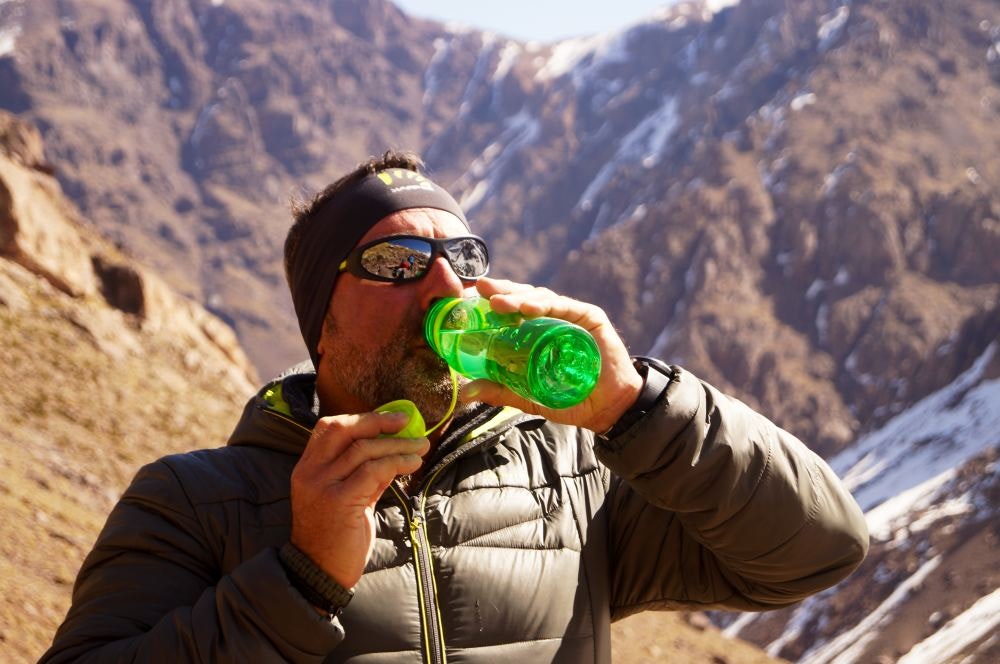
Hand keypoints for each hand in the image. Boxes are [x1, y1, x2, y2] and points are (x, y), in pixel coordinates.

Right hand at [289, 411, 428, 587]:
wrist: (320, 575)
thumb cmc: (335, 538)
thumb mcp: (348, 499)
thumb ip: (364, 475)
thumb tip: (393, 451)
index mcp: (307, 468)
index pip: (330, 427)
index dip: (363, 418)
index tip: (393, 418)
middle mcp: (310, 472)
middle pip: (345, 429)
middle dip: (380, 422)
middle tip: (408, 423)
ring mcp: (322, 485)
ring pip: (364, 449)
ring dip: (399, 445)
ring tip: (421, 446)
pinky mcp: (339, 500)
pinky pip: (374, 470)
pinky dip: (398, 462)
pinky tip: (413, 464)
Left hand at [461, 277, 643, 432]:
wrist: (607, 409)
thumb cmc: (570, 398)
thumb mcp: (529, 395)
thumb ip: (500, 391)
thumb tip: (465, 392)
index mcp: (538, 332)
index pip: (513, 310)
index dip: (493, 301)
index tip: (470, 298)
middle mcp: (553, 319)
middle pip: (524, 298)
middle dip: (502, 291)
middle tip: (481, 289)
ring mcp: (572, 316)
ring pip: (541, 299)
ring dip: (519, 298)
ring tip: (499, 303)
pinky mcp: (590, 318)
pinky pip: (565, 307)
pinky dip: (546, 305)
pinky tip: (529, 307)